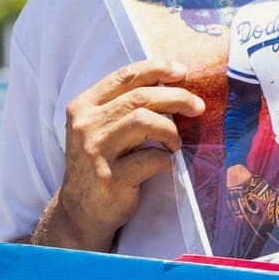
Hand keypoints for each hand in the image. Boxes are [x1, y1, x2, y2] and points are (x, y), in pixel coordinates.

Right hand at [30, 62, 210, 250]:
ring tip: (176, 143)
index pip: (124, 77)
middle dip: (176, 98)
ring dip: (170, 130)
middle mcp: (85, 126)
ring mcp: (96, 152)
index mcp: (82, 107)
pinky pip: (152, 158)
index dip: (157, 69)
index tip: (182, 72)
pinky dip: (166, 160)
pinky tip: (167, 165)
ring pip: (145, 121)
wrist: (81, 211)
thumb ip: (122, 107)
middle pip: (140, 97)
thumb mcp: (99, 129)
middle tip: (197, 106)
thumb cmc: (99, 164)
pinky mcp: (111, 178)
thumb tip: (168, 83)